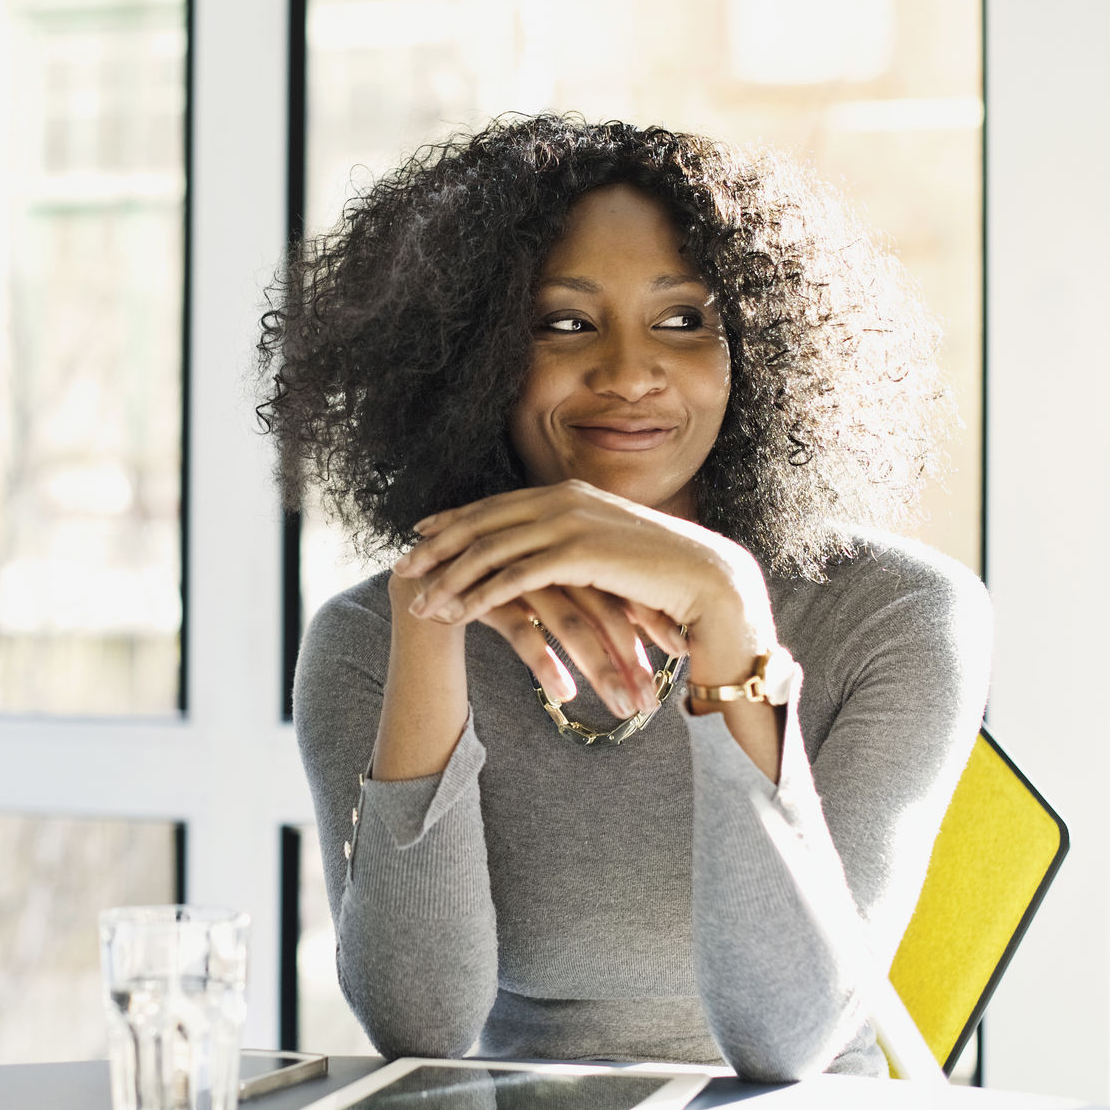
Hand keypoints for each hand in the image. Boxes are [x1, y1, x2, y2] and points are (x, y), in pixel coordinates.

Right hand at [389, 569, 665, 721]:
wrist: (415, 605)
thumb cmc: (489, 610)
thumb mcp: (545, 604)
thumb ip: (586, 606)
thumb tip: (645, 639)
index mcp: (562, 545)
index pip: (619, 584)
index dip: (651, 620)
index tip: (681, 658)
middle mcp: (539, 553)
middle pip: (599, 603)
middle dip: (630, 654)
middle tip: (653, 700)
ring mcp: (507, 570)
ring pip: (566, 619)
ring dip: (598, 667)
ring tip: (622, 708)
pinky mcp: (476, 594)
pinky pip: (520, 628)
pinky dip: (546, 662)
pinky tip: (565, 695)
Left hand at [392, 480, 776, 695]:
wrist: (709, 581)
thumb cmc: (662, 574)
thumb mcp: (610, 549)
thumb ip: (578, 543)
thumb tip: (557, 554)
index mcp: (568, 492)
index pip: (496, 504)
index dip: (455, 519)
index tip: (420, 534)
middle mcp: (563, 499)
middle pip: (482, 522)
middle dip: (437, 548)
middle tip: (400, 569)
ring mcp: (570, 522)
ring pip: (490, 551)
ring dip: (450, 580)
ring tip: (421, 606)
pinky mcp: (578, 553)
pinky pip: (514, 576)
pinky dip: (479, 596)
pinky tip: (457, 616)